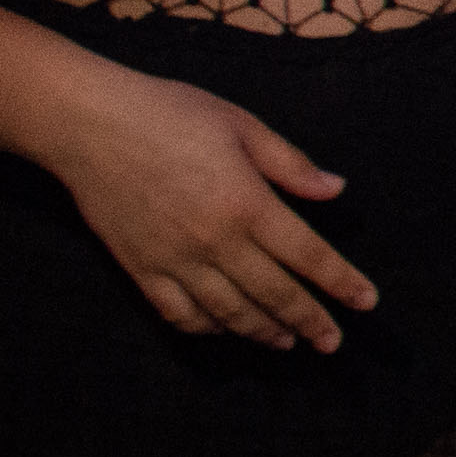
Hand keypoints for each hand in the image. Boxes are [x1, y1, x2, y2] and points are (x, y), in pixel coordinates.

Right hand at [50, 71, 378, 350]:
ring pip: (230, 313)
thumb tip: (336, 189)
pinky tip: (225, 330)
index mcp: (247, 203)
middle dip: (310, 322)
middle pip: (275, 294)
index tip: (367, 303)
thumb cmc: (170, 113)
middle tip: (332, 343)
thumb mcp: (241, 125)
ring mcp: (175, 260)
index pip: (308, 256)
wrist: (88, 124)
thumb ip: (290, 164)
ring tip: (287, 343)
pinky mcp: (140, 269)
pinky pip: (180, 314)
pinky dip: (207, 329)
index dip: (341, 283)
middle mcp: (215, 241)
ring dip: (264, 332)